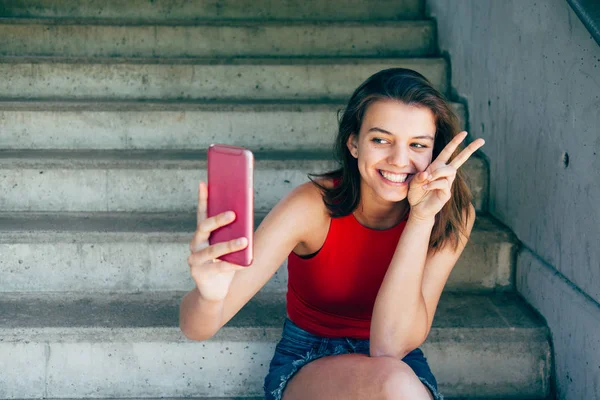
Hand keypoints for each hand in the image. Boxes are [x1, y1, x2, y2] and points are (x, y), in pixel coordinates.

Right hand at [187, 181, 248, 301]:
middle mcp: (194, 245)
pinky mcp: (201, 274)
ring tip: (244, 241)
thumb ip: (231, 234)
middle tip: (233, 214)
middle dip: (218, 220)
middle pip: (203, 228)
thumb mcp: (226, 247)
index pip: (201, 213)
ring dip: (229, 245)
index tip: (204, 183)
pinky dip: (234, 264)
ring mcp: (195, 260)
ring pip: (213, 250)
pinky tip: (245, 262)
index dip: (202, 198)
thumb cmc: (223, 264)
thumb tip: (244, 217)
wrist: (213, 292)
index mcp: (201, 235)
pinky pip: (220, 268)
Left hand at [407, 131, 484, 219]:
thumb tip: (427, 174)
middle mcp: (444, 173)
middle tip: (481, 140)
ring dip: (437, 173)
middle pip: (460, 159)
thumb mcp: (413, 183)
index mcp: (437, 166)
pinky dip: (433, 184)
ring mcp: (447, 183)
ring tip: (427, 180)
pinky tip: (425, 187)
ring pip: (449, 170)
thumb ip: (419, 177)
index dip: (455, 142)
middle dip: (470, 149)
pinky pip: (444, 183)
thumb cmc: (416, 194)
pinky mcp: (447, 192)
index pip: (448, 152)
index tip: (464, 133)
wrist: (418, 209)